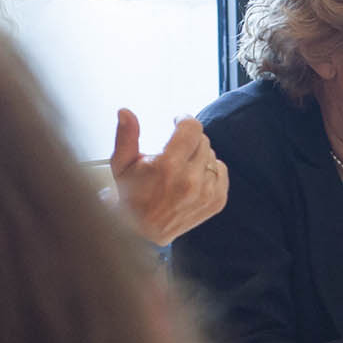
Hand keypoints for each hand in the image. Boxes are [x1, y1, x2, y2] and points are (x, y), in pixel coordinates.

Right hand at [109, 111, 227, 246]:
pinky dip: (210, 170)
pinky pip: (221, 169)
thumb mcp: (121, 164)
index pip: (192, 127)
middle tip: (173, 152)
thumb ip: (126, 136)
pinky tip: (193, 178)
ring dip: (198, 156)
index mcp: (168, 167)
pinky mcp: (217, 201)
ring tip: (180, 169)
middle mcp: (191, 181)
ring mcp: (207, 193)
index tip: (177, 123)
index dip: (184, 120)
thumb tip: (125, 111)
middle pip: (202, 139)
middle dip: (188, 140)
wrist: (143, 231)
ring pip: (212, 154)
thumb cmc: (131, 194)